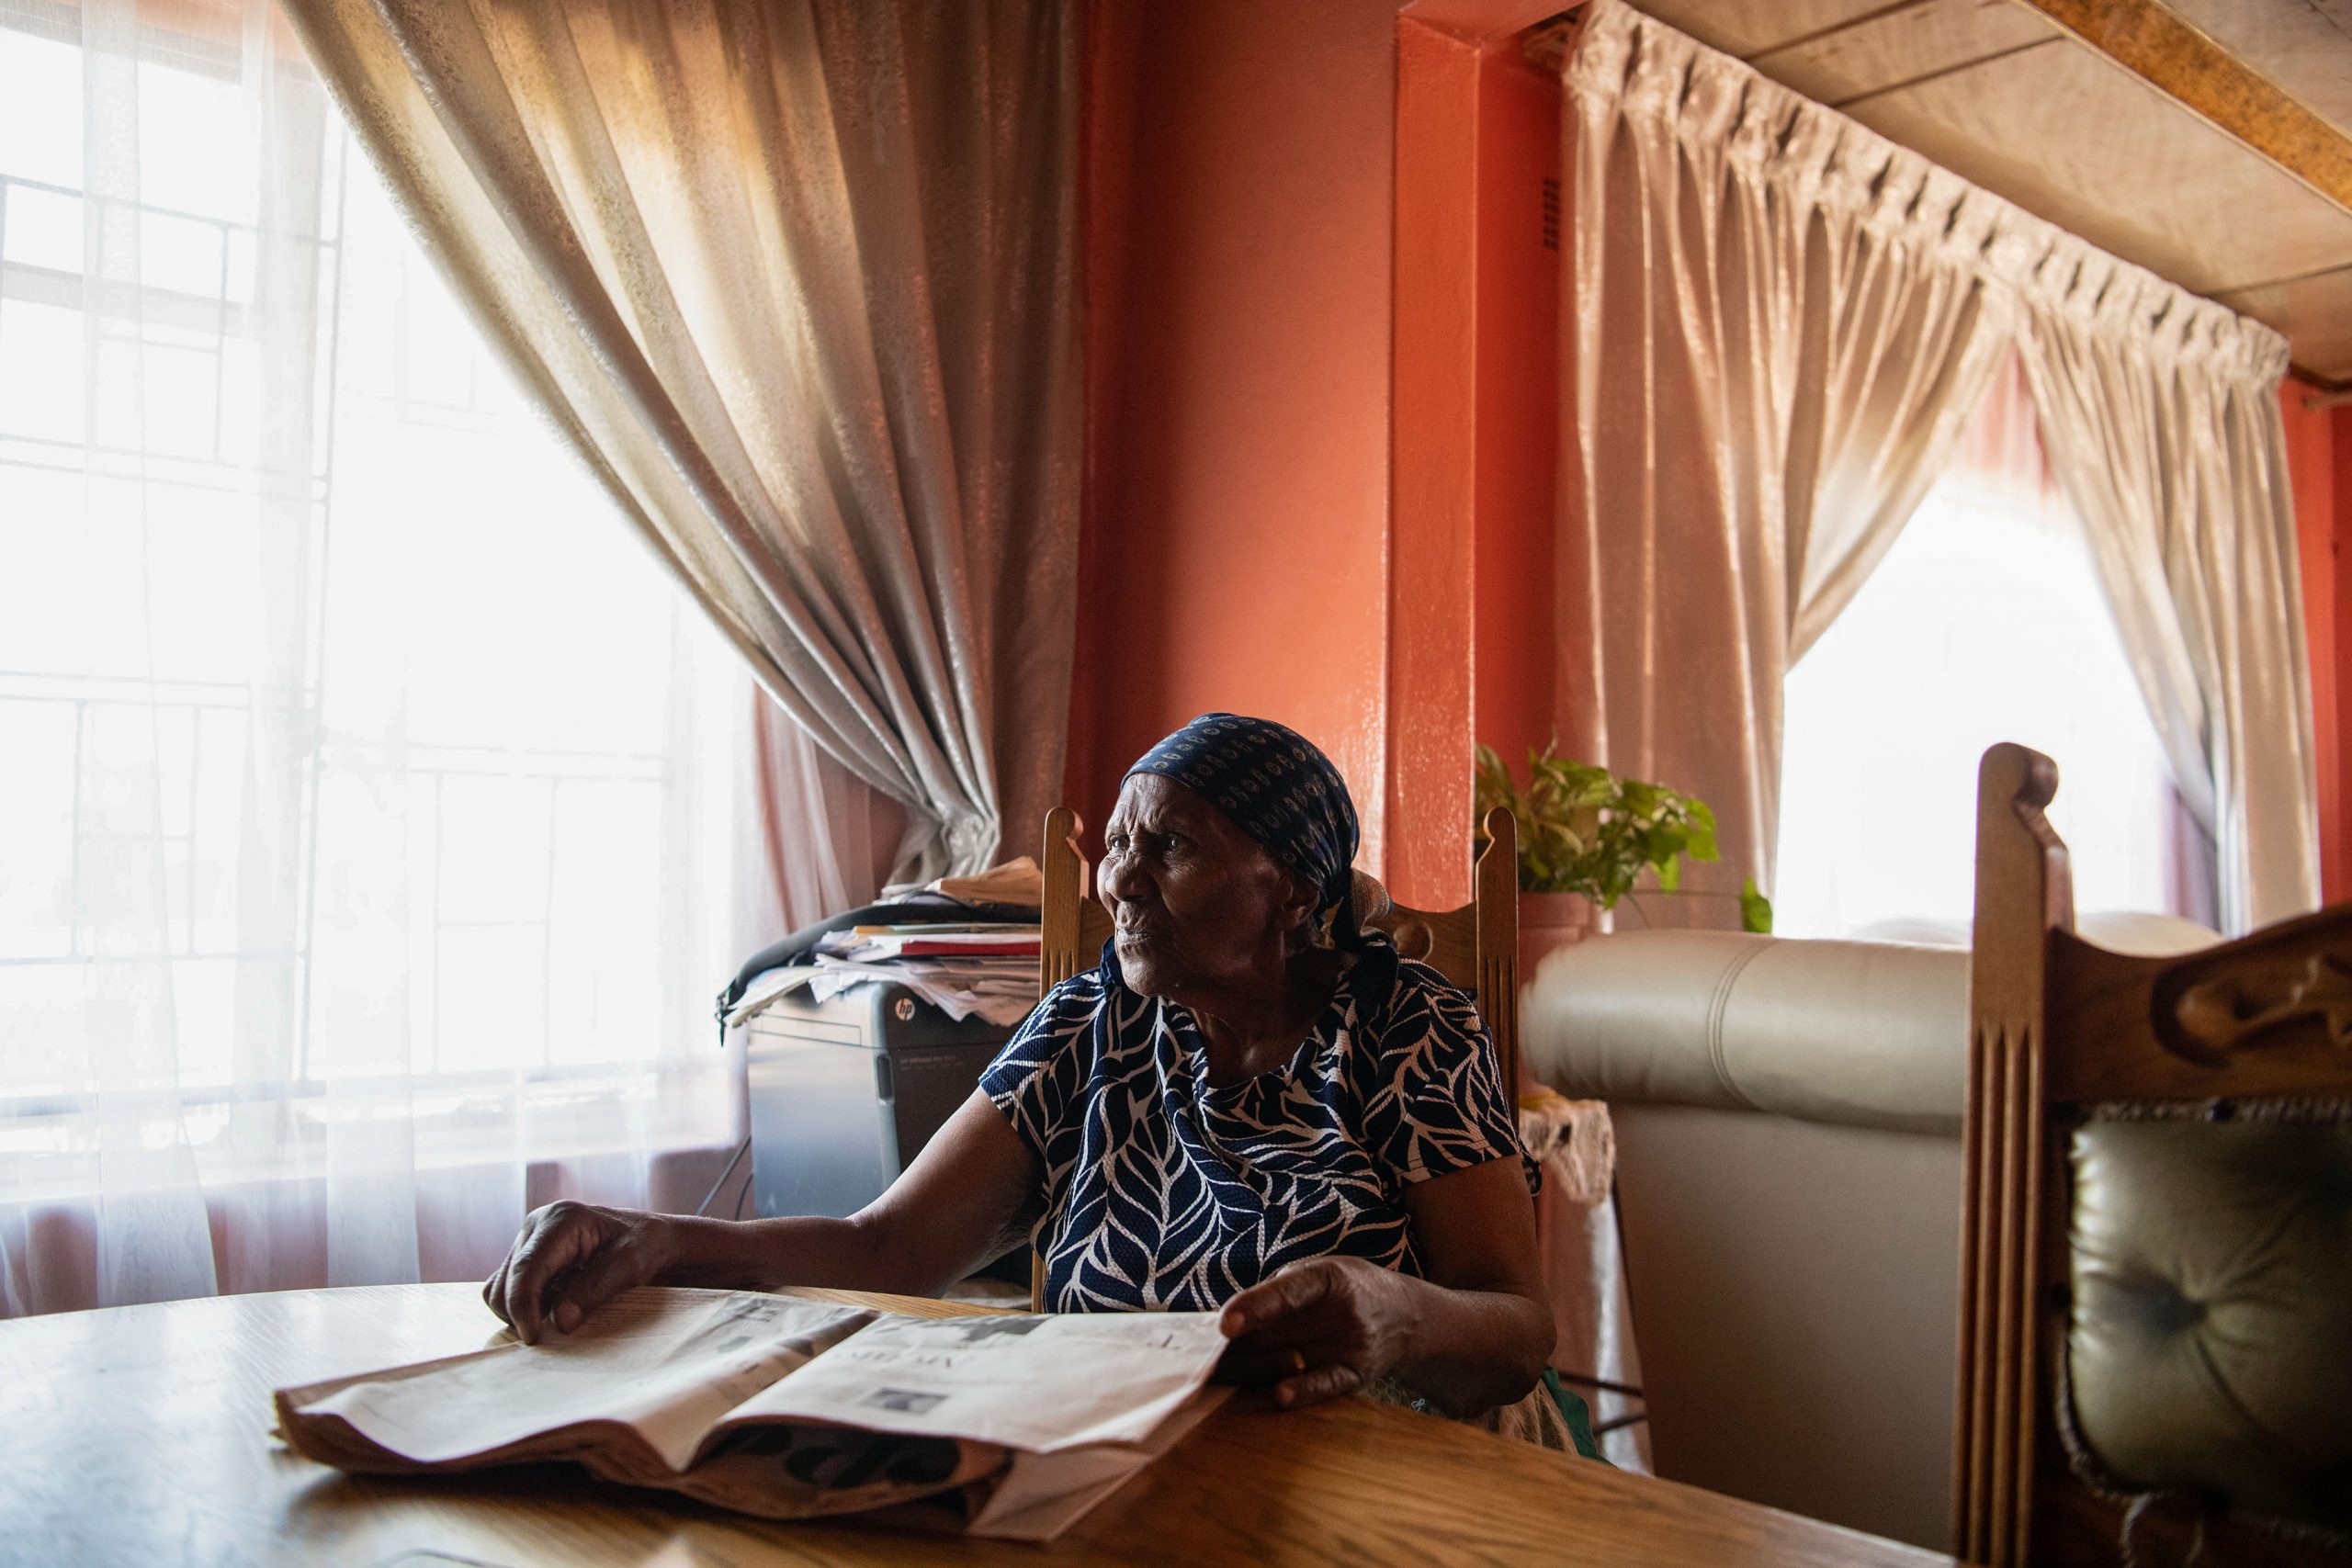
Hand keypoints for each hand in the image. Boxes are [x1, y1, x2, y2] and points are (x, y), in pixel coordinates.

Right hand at [482, 1200, 683, 1343]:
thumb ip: (594, 1290)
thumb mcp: (631, 1265)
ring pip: (500, 1288)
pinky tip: (550, 1312)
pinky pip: (507, 1290)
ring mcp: (529, 1242)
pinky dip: (522, 1308)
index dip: (523, 1307)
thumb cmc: (646, 1245)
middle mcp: (537, 1226)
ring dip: (520, 1312)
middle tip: (551, 1335)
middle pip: (505, 1282)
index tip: (533, 1338)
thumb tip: (560, 1322)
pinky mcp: (527, 1258)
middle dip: (520, 1313)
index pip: (527, 1269)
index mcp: (561, 1219)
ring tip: (556, 1319)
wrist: (652, 1239)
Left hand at [1216, 1256, 1417, 1410]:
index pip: (1289, 1292)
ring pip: (1293, 1359)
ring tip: (1215, 1375)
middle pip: (1280, 1332)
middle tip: (1198, 1357)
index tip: (1224, 1324)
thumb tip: (1234, 1318)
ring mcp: (1352, 1344)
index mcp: (1328, 1277)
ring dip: (1252, 1369)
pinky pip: (1327, 1383)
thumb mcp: (1320, 1272)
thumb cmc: (1349, 1290)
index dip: (1255, 1307)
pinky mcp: (1358, 1374)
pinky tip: (1280, 1395)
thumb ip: (1280, 1290)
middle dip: (1237, 1346)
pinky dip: (1303, 1389)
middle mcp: (1342, 1311)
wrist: (1408, 1317)